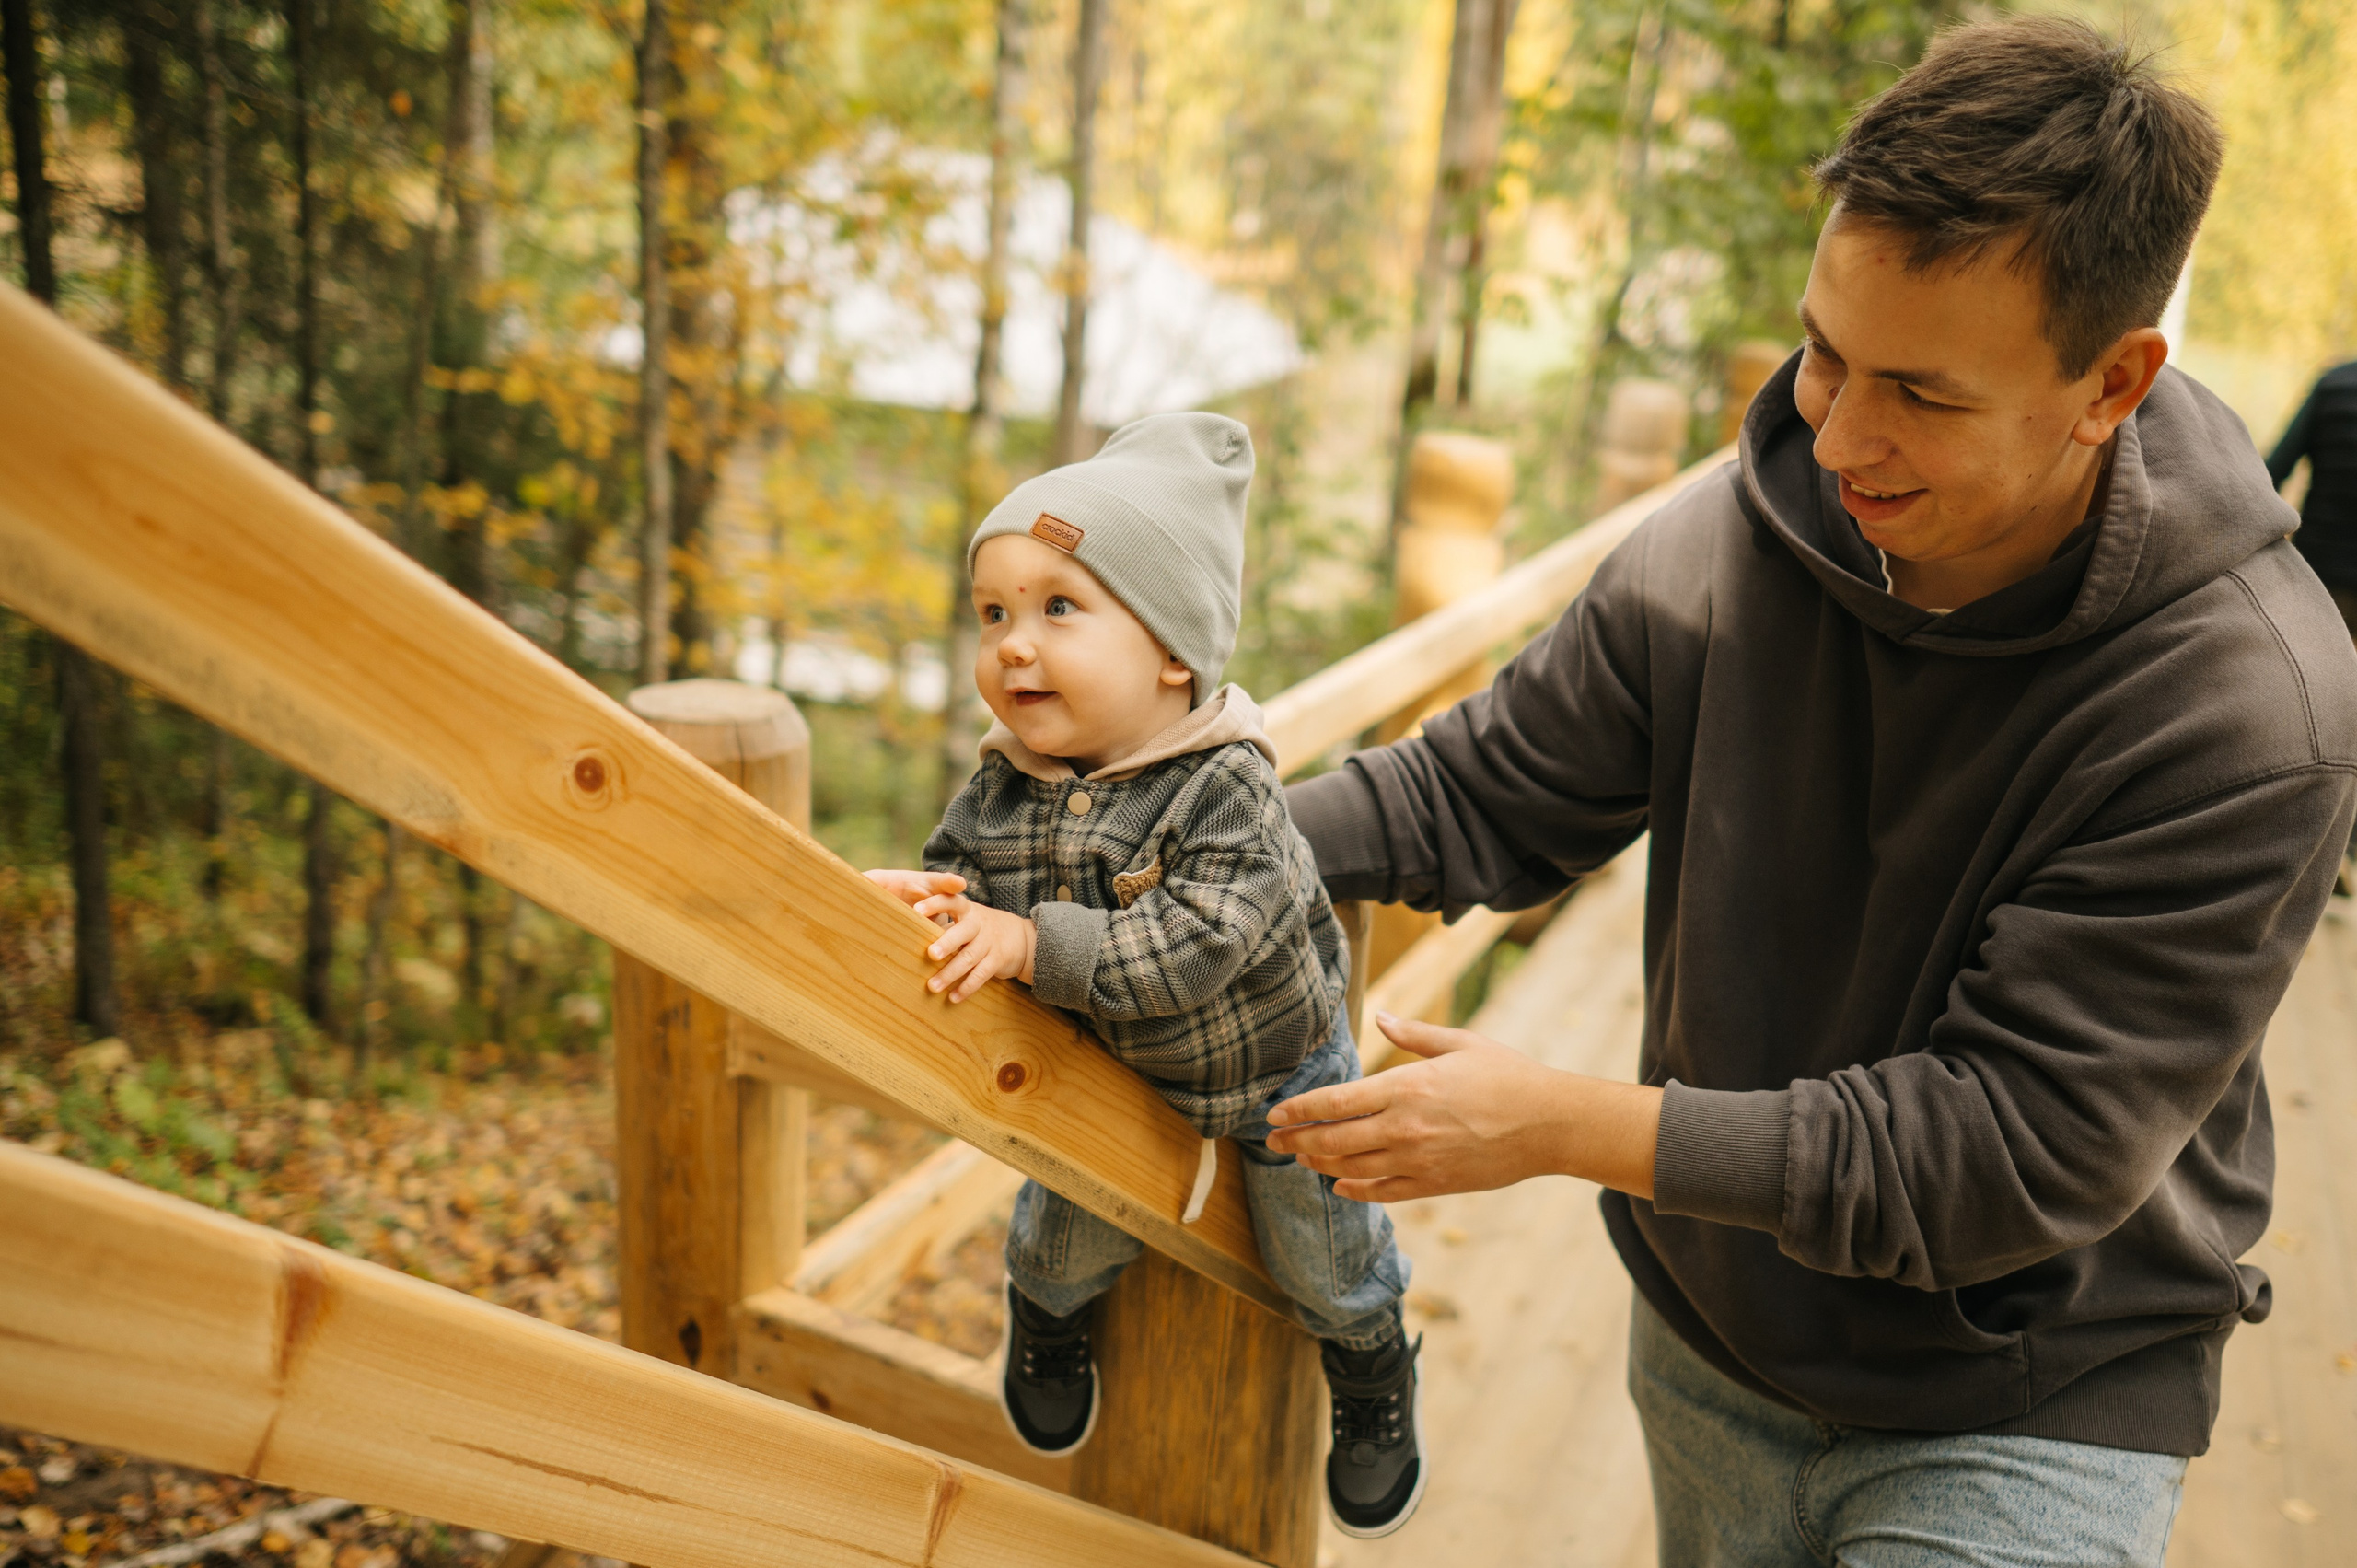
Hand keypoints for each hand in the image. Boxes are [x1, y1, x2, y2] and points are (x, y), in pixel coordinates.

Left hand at [864, 869, 1035, 1000]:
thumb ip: (940, 918)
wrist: (1020, 937)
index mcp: (966, 909)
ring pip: (970, 958)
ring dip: (951, 973)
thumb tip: (899, 924)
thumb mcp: (964, 916)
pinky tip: (952, 997)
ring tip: (933, 987)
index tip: (916, 910)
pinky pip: (981, 975)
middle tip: (930, 954)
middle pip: (963, 932)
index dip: (934, 904)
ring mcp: (990, 942)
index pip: (950, 901)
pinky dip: (966, 987)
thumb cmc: (977, 927)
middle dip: (947, 943)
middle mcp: (978, 924)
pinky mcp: (998, 960)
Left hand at [1262, 1011, 1661, 1202]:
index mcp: (1407, 1088)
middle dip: (1297, 1141)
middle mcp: (1405, 1127)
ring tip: (1300, 1159)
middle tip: (1272, 1141)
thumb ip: (1413, 1034)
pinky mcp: (1435, 1184)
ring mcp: (1419, 1160)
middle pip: (1334, 1140)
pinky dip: (1356, 1191)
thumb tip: (1379, 1014)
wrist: (1549, 1123)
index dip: (1299, 1111)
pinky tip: (1340, 1187)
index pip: (1336, 1102)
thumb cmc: (1507, 1075)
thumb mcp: (1460, 1043)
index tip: (1273, 1115)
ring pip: (1352, 1169)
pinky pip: (1384, 1192)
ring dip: (1319, 1165)